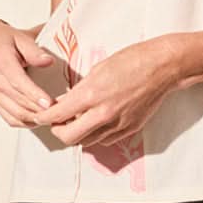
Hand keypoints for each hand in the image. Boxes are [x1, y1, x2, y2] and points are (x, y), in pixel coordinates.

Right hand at [0, 21, 59, 125]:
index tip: (50, 103)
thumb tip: (48, 61)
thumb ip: (34, 50)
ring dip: (35, 119)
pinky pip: (9, 119)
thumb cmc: (4, 40)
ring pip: (14, 114)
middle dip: (39, 110)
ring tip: (52, 118)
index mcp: (0, 61)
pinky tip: (39, 120)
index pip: (17, 82)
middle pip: (18, 102)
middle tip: (59, 113)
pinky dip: (26, 123)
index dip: (34, 95)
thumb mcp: (20, 37)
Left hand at [27, 36, 182, 146]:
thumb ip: (79, 90)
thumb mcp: (98, 69)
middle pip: (69, 138)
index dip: (44, 118)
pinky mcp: (129, 129)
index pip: (58, 115)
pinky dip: (97, 134)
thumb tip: (65, 102)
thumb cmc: (132, 61)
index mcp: (91, 94)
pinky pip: (105, 140)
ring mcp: (117, 124)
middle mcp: (103, 114)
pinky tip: (98, 121)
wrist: (163, 67)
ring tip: (78, 120)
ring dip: (78, 134)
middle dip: (58, 131)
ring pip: (87, 141)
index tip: (40, 116)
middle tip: (57, 123)